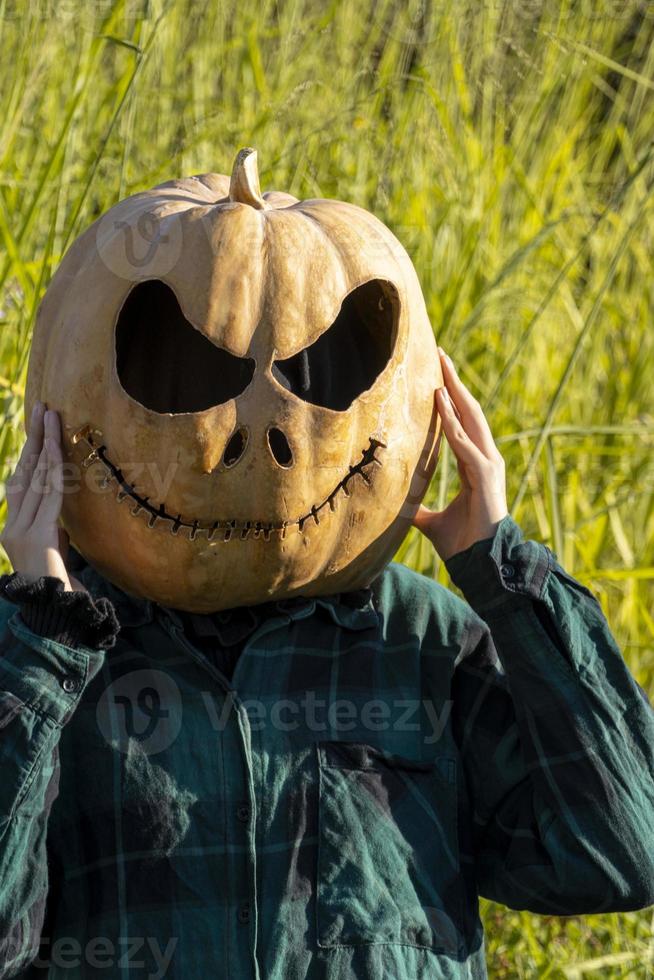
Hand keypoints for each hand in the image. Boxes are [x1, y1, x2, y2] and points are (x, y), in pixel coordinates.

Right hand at [1, 402, 86, 592]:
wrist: (52, 611)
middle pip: (24, 472)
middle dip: (34, 438)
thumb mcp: (53, 544)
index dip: (29, 451)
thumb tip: (57, 498)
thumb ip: (51, 520)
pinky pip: (49, 497)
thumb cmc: (57, 581)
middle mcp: (12, 524)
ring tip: (52, 419)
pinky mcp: (37, 536)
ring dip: (45, 446)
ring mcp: (21, 530)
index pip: (21, 479)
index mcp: (14, 524)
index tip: (38, 424)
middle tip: (43, 408)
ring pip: (36, 479)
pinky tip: (57, 453)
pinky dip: (54, 473)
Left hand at [412, 348, 508, 561]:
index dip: (451, 396)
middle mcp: (485, 458)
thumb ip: (417, 510)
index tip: (437, 373)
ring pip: (470, 419)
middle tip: (440, 354)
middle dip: (454, 381)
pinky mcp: (486, 476)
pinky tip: (441, 403)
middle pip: (469, 411)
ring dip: (455, 392)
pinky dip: (453, 423)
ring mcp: (488, 465)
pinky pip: (465, 444)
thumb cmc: (463, 544)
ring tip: (442, 366)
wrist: (482, 565)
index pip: (463, 421)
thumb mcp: (432, 522)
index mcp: (475, 464)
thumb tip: (397, 508)